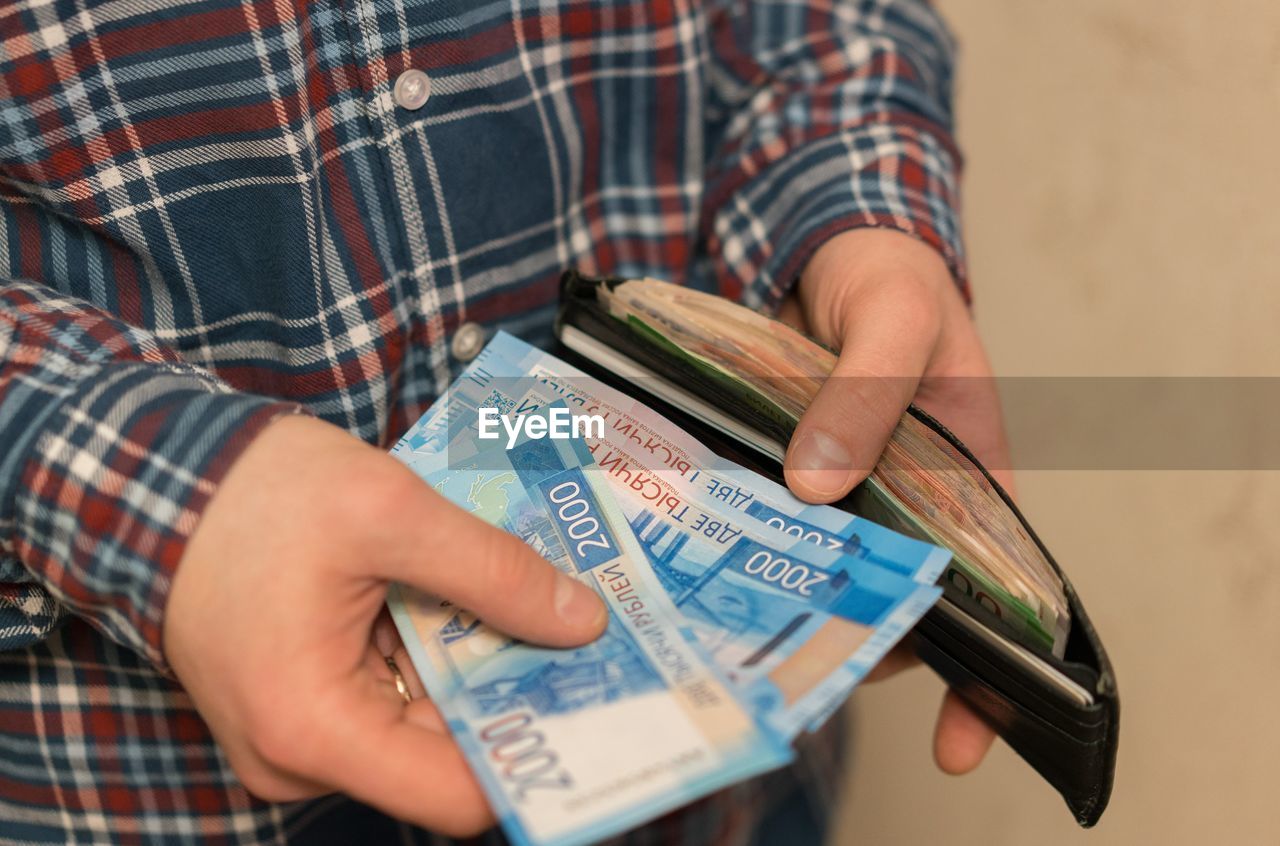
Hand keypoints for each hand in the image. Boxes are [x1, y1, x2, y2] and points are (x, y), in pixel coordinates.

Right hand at [164, 416, 606, 834]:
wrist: (154, 474)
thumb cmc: (252, 492)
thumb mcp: (390, 511)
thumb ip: (493, 571)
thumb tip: (581, 622)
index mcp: (313, 727)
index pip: (457, 796)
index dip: (538, 754)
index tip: (599, 706)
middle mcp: (298, 756)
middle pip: (446, 759)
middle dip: (518, 699)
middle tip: (588, 645)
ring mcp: (297, 735)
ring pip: (423, 726)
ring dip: (480, 671)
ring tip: (541, 612)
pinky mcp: (301, 704)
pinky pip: (391, 700)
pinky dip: (436, 658)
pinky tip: (478, 606)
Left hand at [782, 228, 1011, 774]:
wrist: (823, 238)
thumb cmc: (892, 275)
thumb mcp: (896, 318)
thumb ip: (867, 394)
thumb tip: (818, 486)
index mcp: (971, 478)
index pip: (993, 593)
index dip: (986, 673)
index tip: (960, 744)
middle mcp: (907, 501)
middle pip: (897, 597)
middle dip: (860, 643)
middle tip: (805, 680)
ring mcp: (840, 492)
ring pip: (826, 571)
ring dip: (792, 600)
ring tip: (739, 638)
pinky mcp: (781, 472)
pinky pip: (769, 527)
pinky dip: (745, 550)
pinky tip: (700, 571)